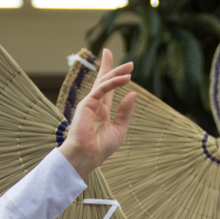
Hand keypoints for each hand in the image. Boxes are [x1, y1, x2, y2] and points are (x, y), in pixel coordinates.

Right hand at [59, 49, 135, 179]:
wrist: (87, 156)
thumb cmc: (100, 148)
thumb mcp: (119, 130)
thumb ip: (125, 112)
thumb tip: (132, 93)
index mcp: (101, 110)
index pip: (108, 89)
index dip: (114, 76)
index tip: (123, 67)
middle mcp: (95, 104)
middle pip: (104, 80)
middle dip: (113, 68)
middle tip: (129, 62)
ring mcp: (90, 102)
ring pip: (104, 82)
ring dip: (117, 72)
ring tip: (131, 66)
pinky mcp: (87, 103)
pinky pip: (102, 88)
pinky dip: (114, 82)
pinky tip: (126, 79)